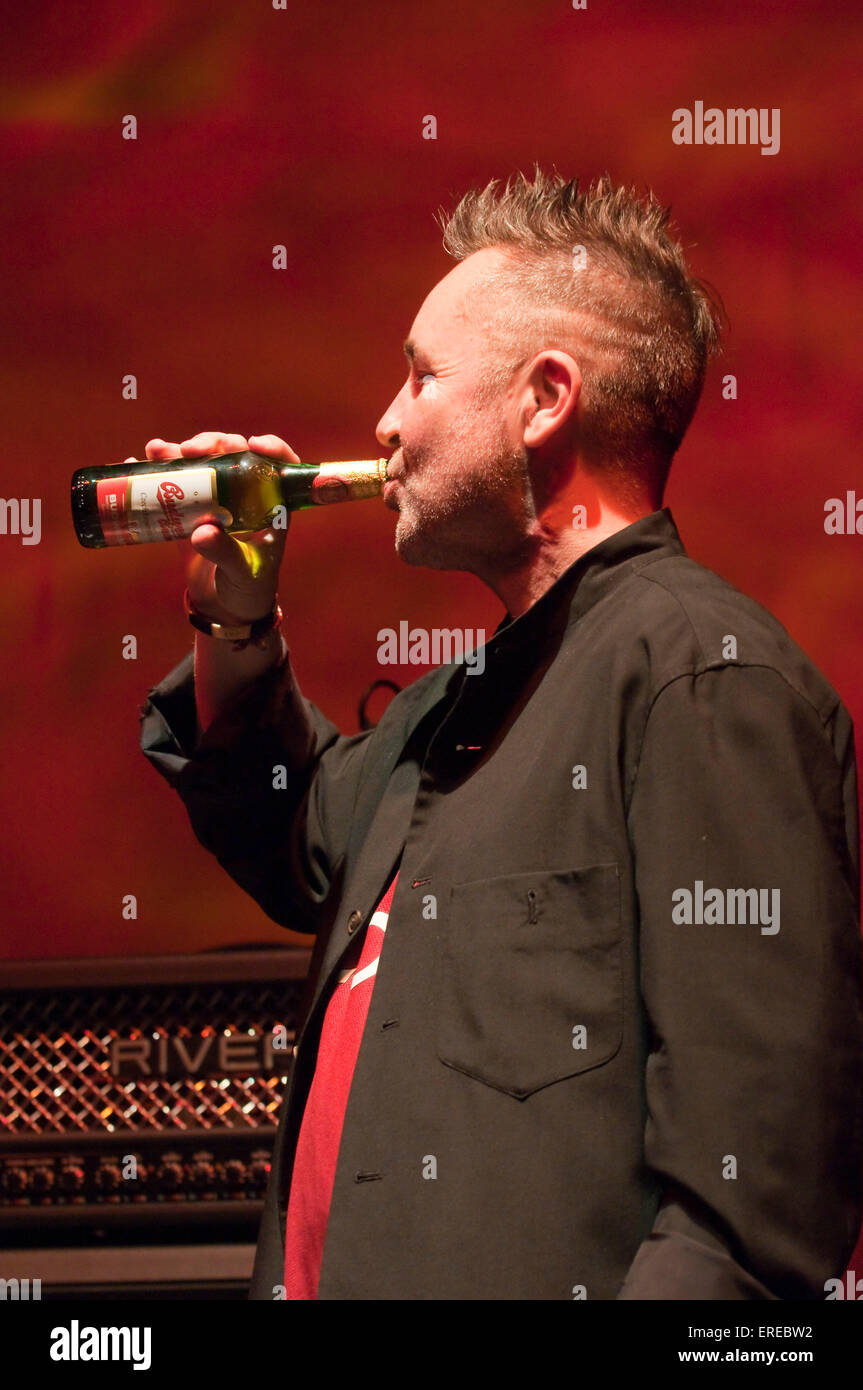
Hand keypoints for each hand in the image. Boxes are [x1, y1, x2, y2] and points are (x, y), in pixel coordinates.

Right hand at [129, 432, 295, 623]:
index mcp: (270, 505)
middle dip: (212, 444)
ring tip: (155, 450)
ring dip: (179, 451)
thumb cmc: (248, 589)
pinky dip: (156, 471)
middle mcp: (245, 496)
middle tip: (189, 450)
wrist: (225, 608)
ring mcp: (217, 500)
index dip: (272, 449)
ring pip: (203, 463)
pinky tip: (136, 461)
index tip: (254, 444)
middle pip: (234, 455)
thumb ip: (226, 553)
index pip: (279, 466)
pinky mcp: (191, 510)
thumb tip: (202, 533)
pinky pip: (175, 484)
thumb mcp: (242, 572)